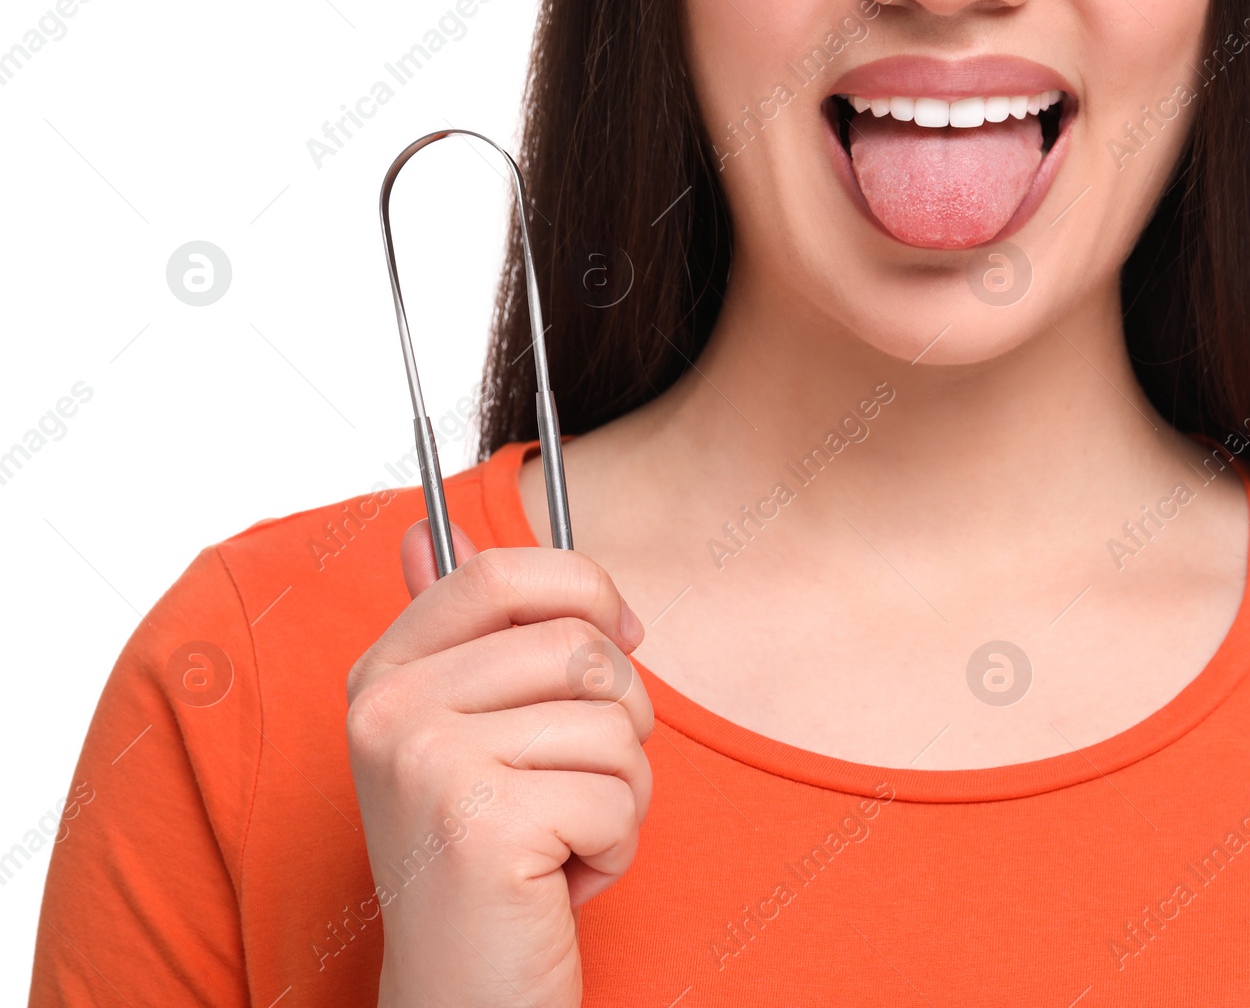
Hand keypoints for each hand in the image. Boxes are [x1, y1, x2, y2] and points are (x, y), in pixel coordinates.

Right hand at [346, 520, 652, 1006]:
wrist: (461, 994)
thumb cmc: (482, 861)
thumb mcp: (460, 736)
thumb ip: (455, 632)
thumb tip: (428, 530)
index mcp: (384, 674)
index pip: (501, 569)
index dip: (587, 592)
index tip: (623, 636)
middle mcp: (389, 710)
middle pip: (581, 648)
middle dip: (619, 722)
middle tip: (574, 784)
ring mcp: (427, 765)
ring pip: (614, 726)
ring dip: (621, 795)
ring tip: (561, 839)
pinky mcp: (482, 827)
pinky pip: (619, 799)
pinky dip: (615, 851)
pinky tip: (558, 881)